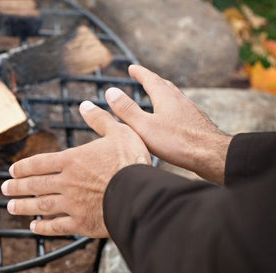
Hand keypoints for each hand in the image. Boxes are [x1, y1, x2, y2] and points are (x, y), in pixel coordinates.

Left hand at [1, 101, 150, 237]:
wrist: (140, 194)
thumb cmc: (131, 161)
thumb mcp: (119, 132)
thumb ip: (100, 119)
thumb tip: (85, 104)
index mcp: (73, 160)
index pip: (40, 163)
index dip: (24, 167)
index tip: (13, 171)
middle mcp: (67, 182)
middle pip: (35, 184)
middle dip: (17, 186)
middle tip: (4, 189)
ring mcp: (72, 204)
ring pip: (41, 205)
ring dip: (24, 206)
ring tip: (11, 207)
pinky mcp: (81, 223)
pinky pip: (57, 226)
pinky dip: (43, 227)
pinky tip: (33, 227)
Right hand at [106, 65, 231, 183]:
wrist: (213, 155)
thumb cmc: (178, 142)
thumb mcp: (144, 127)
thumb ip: (127, 110)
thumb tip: (110, 91)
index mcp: (166, 98)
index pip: (150, 79)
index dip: (140, 73)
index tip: (132, 67)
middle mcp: (180, 100)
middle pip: (164, 85)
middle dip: (152, 80)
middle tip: (144, 77)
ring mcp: (191, 111)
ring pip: (175, 97)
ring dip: (164, 93)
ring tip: (158, 95)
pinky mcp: (197, 123)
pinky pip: (182, 109)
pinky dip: (172, 107)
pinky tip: (173, 118)